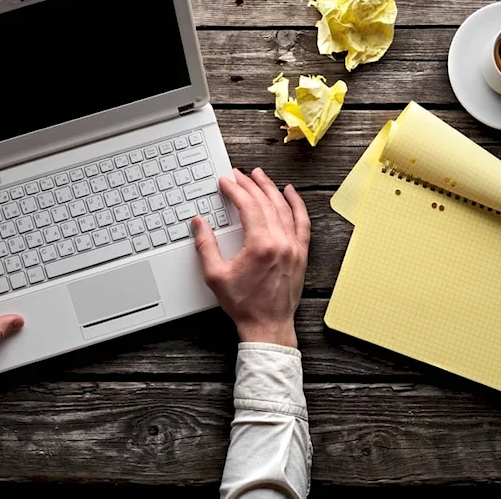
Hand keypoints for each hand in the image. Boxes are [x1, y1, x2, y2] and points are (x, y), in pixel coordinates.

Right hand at [190, 168, 310, 347]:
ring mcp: (294, 247)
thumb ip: (205, 245)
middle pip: (266, 203)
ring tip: (259, 176)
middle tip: (238, 174)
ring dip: (270, 189)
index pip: (248, 206)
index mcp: (261, 245)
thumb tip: (198, 222)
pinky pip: (302, 223)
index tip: (225, 182)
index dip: (235, 190)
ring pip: (284, 208)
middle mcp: (281, 242)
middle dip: (250, 185)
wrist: (268, 326)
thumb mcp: (216, 275)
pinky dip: (296, 205)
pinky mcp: (301, 253)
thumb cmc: (243, 305)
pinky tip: (290, 193)